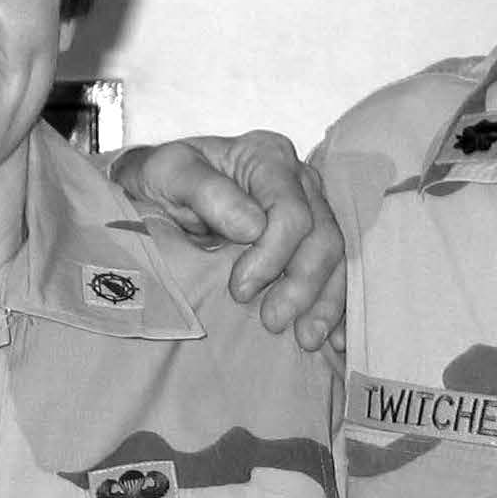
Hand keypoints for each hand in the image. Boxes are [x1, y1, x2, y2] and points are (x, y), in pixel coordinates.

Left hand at [112, 131, 343, 350]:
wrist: (160, 189)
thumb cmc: (164, 178)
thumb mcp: (168, 173)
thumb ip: (206, 192)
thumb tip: (252, 226)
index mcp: (268, 157)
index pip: (291, 212)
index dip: (273, 255)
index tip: (239, 289)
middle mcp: (299, 180)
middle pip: (321, 236)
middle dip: (302, 285)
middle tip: (273, 322)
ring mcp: (310, 208)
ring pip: (334, 258)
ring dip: (324, 302)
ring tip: (307, 339)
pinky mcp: (310, 238)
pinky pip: (334, 272)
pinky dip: (335, 306)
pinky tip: (335, 339)